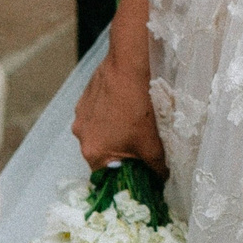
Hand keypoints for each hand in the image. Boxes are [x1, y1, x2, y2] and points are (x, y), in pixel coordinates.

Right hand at [72, 43, 165, 171]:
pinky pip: (97, 116)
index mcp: (93, 152)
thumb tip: (162, 177)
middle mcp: (81, 135)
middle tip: (140, 148)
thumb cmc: (140, 106)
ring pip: (99, 134)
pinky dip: (109, 117)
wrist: (129, 65)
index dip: (122, 178)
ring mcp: (81, 114)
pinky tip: (127, 107)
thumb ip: (156, 168)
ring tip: (134, 123)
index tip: (136, 173)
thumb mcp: (153, 144)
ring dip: (113, 134)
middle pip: (101, 155)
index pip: (105, 178)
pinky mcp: (85, 98)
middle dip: (119, 155)